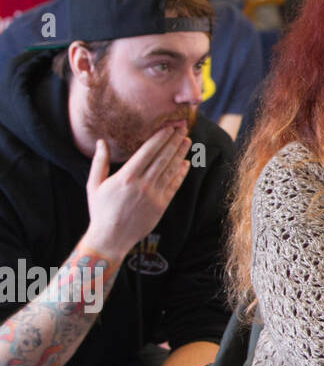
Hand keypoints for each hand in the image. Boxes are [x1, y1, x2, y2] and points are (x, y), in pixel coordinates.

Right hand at [85, 126, 191, 259]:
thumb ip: (99, 162)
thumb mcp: (94, 185)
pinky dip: (181, 173)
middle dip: (174, 140)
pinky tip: (186, 163)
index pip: (148, 151)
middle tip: (183, 127)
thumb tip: (101, 142)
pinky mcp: (162, 205)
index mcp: (126, 176)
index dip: (160, 138)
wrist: (110, 238)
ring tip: (187, 141)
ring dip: (180, 154)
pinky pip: (174, 185)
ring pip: (171, 169)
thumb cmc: (100, 210)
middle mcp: (143, 184)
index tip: (169, 127)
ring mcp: (154, 195)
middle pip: (163, 157)